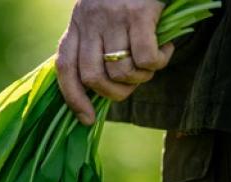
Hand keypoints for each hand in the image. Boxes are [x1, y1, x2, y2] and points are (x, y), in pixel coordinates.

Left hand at [56, 0, 174, 124]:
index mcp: (76, 26)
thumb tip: (97, 95)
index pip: (66, 69)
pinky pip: (146, 58)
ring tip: (150, 66)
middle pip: (93, 77)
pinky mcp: (139, 12)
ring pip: (121, 71)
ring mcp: (113, 17)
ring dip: (140, 78)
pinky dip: (158, 62)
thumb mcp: (98, 20)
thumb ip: (92, 49)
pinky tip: (165, 51)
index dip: (75, 99)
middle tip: (131, 87)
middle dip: (114, 93)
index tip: (87, 119)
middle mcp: (89, 21)